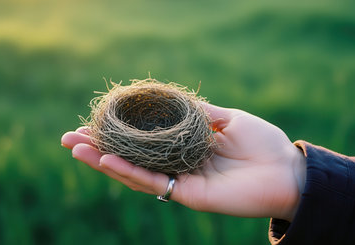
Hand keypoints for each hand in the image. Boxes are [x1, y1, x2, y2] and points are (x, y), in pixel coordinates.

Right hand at [61, 103, 305, 221]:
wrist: (287, 170)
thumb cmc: (263, 143)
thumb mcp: (228, 118)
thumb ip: (198, 112)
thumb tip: (171, 100)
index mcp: (185, 147)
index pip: (144, 140)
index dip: (119, 130)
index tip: (94, 119)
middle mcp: (177, 165)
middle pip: (131, 157)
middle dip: (98, 148)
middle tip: (68, 138)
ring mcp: (180, 181)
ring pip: (134, 171)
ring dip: (102, 160)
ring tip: (76, 147)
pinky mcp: (187, 194)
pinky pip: (153, 182)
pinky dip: (129, 172)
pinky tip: (106, 159)